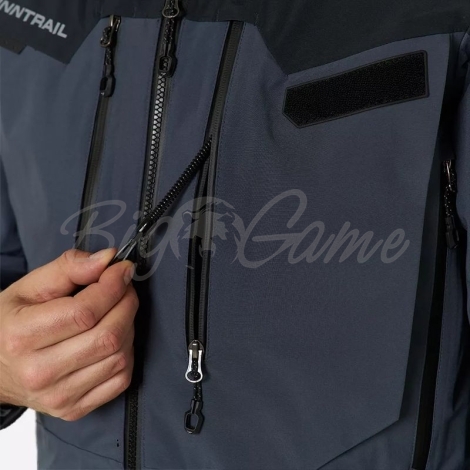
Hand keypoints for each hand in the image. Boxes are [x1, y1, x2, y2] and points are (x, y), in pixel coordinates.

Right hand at [0, 248, 137, 420]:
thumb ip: (68, 267)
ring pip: (119, 357)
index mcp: (21, 336)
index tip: (121, 270)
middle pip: (107, 336)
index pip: (84, 312)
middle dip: (126, 304)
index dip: (111, 286)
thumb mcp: (29, 287)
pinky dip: (126, 353)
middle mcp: (39, 372)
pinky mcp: (74, 409)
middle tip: (123, 288)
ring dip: (128, 326)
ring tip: (116, 311)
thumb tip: (108, 259)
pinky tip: (113, 339)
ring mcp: (58, 396)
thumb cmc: (12, 322)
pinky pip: (121, 379)